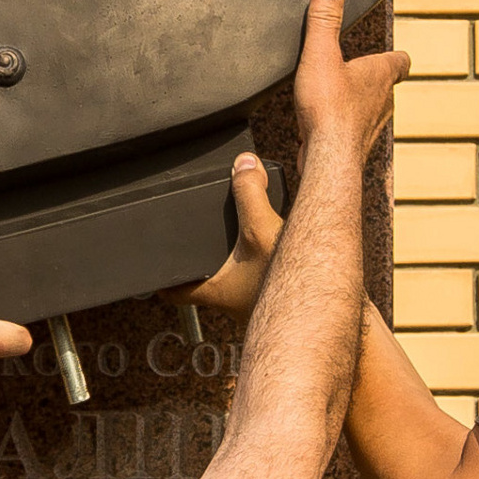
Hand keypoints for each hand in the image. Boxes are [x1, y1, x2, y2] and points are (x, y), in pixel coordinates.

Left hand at [167, 154, 283, 319]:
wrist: (325, 314)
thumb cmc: (288, 287)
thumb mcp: (262, 229)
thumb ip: (249, 194)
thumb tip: (243, 164)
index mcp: (216, 292)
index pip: (174, 293)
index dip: (162, 281)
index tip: (154, 271)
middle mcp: (233, 304)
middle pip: (204, 286)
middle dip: (201, 266)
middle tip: (198, 244)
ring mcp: (255, 307)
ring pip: (234, 285)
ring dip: (234, 267)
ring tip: (236, 244)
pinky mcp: (276, 303)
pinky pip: (260, 284)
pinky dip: (261, 269)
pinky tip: (274, 254)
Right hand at [293, 0, 409, 162]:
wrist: (327, 158)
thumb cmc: (328, 109)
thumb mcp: (321, 53)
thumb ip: (325, 17)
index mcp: (380, 75)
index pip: (400, 61)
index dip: (395, 56)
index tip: (391, 53)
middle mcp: (382, 100)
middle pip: (388, 86)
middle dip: (375, 79)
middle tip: (360, 71)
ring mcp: (370, 125)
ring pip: (373, 110)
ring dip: (361, 103)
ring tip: (342, 96)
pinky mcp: (354, 145)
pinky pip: (354, 130)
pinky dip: (345, 124)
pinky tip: (327, 123)